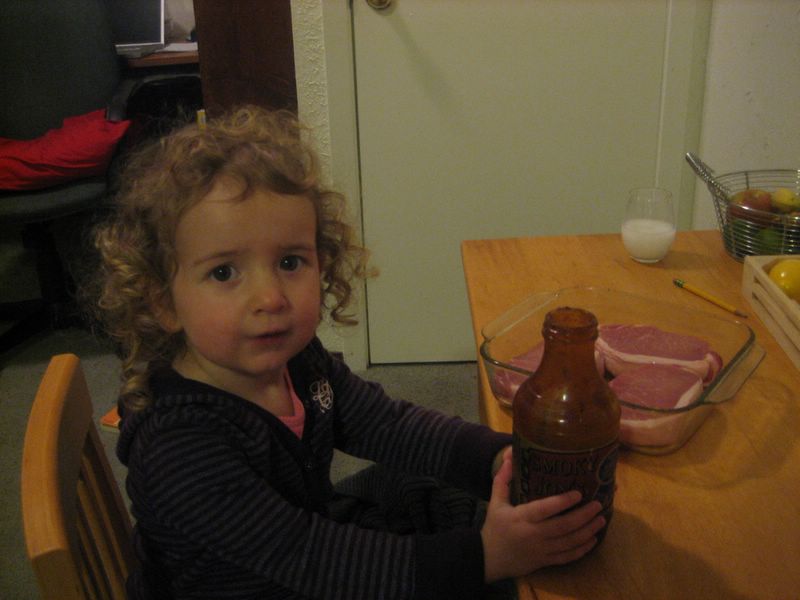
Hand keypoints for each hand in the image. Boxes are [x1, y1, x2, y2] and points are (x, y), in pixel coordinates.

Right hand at [480, 448, 605, 581]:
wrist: (489, 559)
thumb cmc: (494, 528)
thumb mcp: (495, 503)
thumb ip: (502, 481)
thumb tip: (510, 459)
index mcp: (521, 518)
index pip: (545, 509)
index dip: (562, 502)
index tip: (578, 493)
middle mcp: (534, 534)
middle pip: (564, 526)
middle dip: (584, 516)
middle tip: (598, 504)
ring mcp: (542, 550)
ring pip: (570, 542)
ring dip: (588, 531)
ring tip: (601, 519)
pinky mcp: (546, 561)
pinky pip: (568, 557)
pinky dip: (582, 549)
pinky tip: (593, 540)